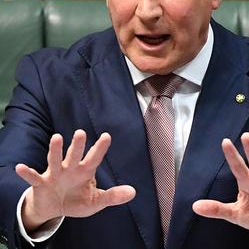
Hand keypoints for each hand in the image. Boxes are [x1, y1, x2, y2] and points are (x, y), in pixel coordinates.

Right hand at [15, 130, 135, 231]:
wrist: (54, 209)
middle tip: (81, 133)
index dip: (100, 148)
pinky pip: (33, 178)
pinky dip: (27, 173)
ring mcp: (54, 175)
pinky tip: (20, 168)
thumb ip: (113, 196)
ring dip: (55, 150)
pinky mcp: (41, 184)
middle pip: (74, 155)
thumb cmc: (77, 201)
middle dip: (77, 145)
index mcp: (85, 172)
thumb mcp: (96, 201)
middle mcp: (70, 169)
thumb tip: (133, 192)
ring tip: (56, 138)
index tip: (106, 136)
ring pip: (55, 160)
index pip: (94, 158)